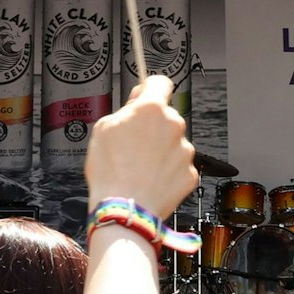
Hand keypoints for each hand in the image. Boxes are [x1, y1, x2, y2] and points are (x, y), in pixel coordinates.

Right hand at [85, 77, 196, 220]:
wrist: (125, 210)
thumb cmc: (110, 172)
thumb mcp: (103, 128)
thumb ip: (125, 110)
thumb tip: (136, 104)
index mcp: (152, 109)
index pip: (160, 83)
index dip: (149, 90)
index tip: (145, 96)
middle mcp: (174, 125)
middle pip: (166, 117)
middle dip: (152, 126)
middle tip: (132, 143)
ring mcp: (185, 150)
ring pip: (173, 142)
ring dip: (160, 149)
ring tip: (138, 167)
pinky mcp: (190, 173)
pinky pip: (178, 165)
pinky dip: (167, 170)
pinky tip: (149, 179)